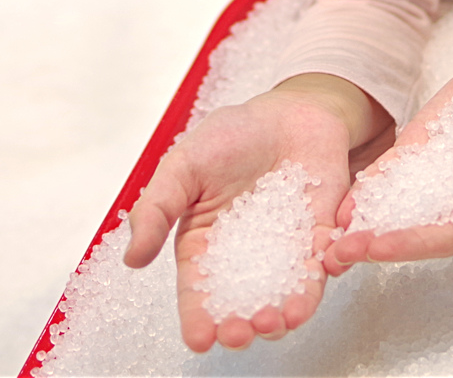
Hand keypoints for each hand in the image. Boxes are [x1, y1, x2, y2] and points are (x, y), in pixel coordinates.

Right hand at [123, 75, 392, 351]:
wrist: (285, 112)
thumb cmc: (229, 137)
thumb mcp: (182, 166)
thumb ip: (157, 209)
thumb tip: (132, 259)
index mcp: (204, 245)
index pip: (198, 291)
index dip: (197, 318)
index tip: (199, 340)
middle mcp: (244, 258)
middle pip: (241, 304)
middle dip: (240, 325)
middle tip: (239, 333)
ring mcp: (284, 252)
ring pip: (283, 296)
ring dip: (280, 317)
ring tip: (274, 323)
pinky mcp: (320, 239)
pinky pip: (320, 268)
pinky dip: (316, 284)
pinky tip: (309, 293)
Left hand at [325, 44, 452, 271]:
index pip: (447, 235)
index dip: (410, 243)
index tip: (375, 248)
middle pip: (415, 228)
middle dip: (375, 242)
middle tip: (334, 254)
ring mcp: (442, 174)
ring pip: (399, 205)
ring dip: (365, 222)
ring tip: (327, 236)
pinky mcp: (427, 147)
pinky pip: (395, 172)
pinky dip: (370, 187)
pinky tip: (342, 198)